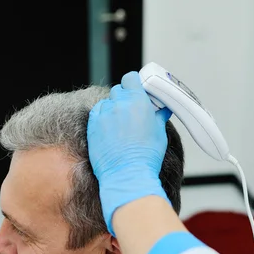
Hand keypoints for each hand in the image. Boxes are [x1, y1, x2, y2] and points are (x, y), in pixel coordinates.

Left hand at [87, 71, 172, 234]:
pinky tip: (110, 131)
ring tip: (120, 125)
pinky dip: (102, 118)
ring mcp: (103, 114)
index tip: (137, 91)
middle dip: (124, 98)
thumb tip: (161, 110)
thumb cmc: (145, 157)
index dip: (133, 84)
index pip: (131, 78)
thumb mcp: (159, 133)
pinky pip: (96, 114)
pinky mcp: (92, 126)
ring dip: (112, 109)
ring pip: (106, 103)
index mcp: (138, 101)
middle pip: (118, 90)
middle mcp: (119, 104)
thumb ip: (158, 116)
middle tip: (131, 111)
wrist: (127, 174)